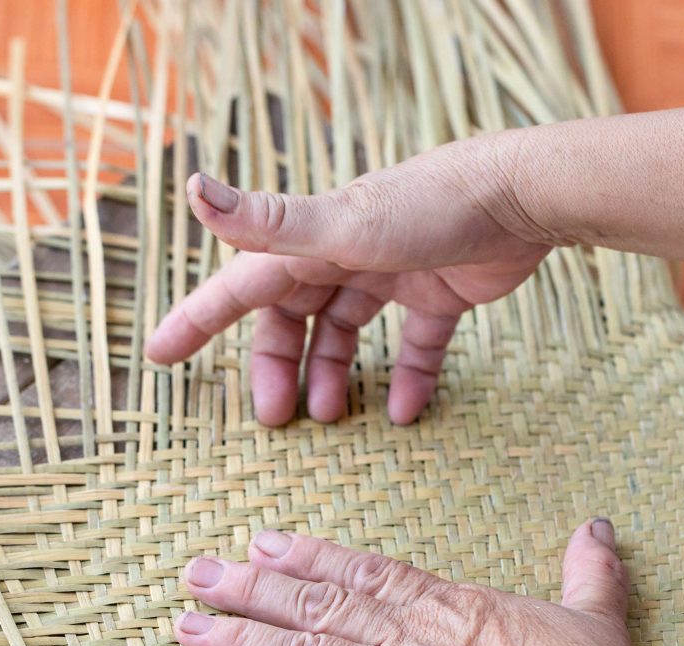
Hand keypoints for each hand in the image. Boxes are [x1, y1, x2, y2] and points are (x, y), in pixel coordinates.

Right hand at [144, 132, 553, 426]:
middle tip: (274, 418)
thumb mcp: (342, 225)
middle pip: (292, 316)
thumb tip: (193, 189)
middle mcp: (344, 252)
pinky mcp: (441, 290)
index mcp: (311, 240)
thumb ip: (269, 223)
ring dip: (332, 373)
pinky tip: (402, 413)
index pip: (240, 286)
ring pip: (346, 330)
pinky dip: (406, 376)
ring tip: (331, 417)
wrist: (523, 197)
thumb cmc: (431, 206)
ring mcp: (393, 270)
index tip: (159, 355)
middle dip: (277, 366)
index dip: (198, 320)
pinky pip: (413, 341)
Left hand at [175, 520, 638, 645]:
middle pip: (314, 603)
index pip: (363, 570)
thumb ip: (590, 573)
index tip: (262, 540)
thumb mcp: (594, 618)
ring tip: (184, 629)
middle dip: (251, 587)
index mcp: (446, 604)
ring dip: (237, 640)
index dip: (310, 554)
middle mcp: (403, 636)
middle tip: (196, 572)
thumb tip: (600, 528)